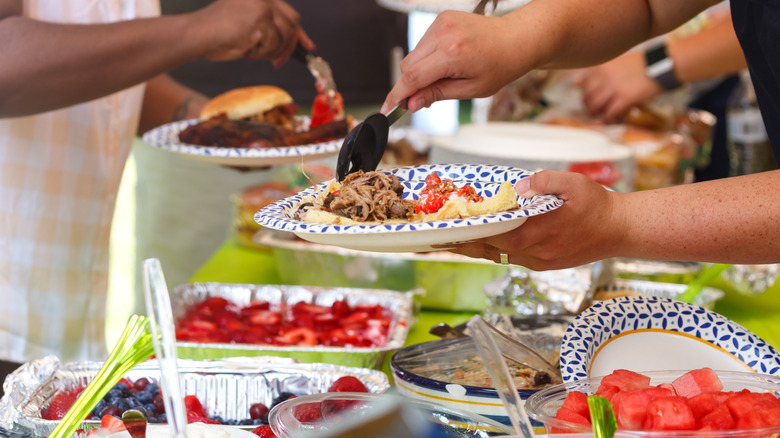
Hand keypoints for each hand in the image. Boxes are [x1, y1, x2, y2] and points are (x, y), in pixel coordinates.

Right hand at [190, 0, 313, 65]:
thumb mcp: (249, 26)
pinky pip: (273, 44)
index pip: (289, 13)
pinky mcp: (260, 18)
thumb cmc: (218, 34)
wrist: (197, 35)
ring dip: (271, 52)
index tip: (309, 47)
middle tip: (279, 63)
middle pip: (293, 23)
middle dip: (290, 46)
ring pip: (284, 36)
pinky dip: (262, 53)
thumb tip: (298, 42)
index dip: (300, 33)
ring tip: (252, 52)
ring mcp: (263, 5)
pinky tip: (246, 50)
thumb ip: (270, 28)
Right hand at [382, 10, 528, 113]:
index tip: (388, 109)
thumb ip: (437, 95)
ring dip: (419, 71)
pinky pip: (423, 44)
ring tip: (444, 77)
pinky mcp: (441, 18)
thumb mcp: (470, 89)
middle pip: (408, 66)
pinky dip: (427, 57)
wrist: (515, 40)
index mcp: (453, 53)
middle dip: (409, 85)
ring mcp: (441, 23)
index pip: (412, 77)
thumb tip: (412, 103)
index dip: (397, 95)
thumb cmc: (500, 65)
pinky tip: (445, 62)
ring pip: (413, 55)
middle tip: (422, 100)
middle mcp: (444, 34)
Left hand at [450, 171, 626, 270]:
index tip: (449, 232)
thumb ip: (544, 181)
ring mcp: (541, 261)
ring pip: (500, 257)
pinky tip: (482, 242)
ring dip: (477, 249)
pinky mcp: (545, 264)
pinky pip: (513, 259)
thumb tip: (518, 185)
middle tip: (440, 239)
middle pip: (492, 251)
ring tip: (452, 241)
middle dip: (465, 245)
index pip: (498, 236)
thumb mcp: (573, 183)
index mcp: (541, 232)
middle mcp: (538, 252)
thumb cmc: (598, 204)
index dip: (472, 235)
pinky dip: (495, 250)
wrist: (621, 229)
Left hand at [577, 51, 662, 121]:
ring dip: (596, 113)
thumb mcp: (615, 63)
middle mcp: (604, 76)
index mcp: (601, 67)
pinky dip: (608, 118)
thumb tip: (575, 84)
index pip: (584, 85)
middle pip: (587, 97)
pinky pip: (609, 113)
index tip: (589, 99)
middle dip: (588, 106)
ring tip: (600, 115)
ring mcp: (614, 87)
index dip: (585, 95)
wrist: (660, 65)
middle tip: (593, 110)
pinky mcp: (625, 98)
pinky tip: (610, 118)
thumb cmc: (639, 64)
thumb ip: (595, 73)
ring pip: (595, 106)